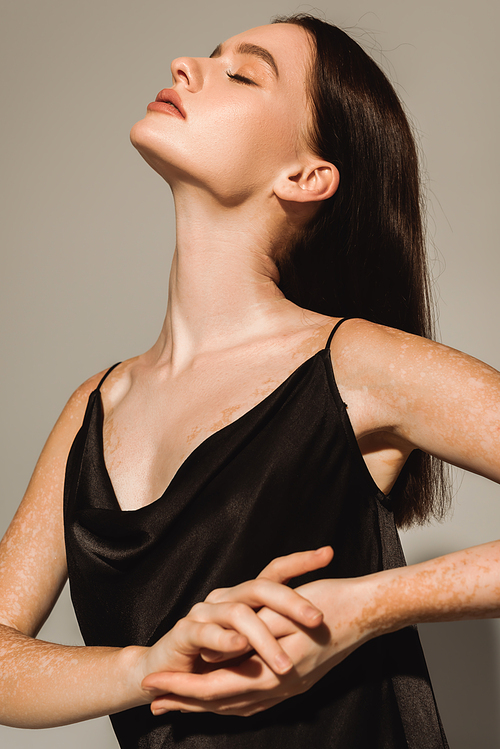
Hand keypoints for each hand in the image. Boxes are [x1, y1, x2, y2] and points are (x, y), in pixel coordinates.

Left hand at [144, 572, 373, 716]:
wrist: (369, 610)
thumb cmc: (329, 604)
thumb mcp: (284, 614)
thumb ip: (250, 638)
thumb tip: (218, 654)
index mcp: (274, 674)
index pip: (215, 689)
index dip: (181, 689)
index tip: (153, 686)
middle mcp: (281, 688)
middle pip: (222, 703)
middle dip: (186, 702)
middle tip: (154, 701)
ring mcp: (292, 688)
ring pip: (239, 705)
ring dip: (206, 704)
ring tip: (179, 703)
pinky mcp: (299, 681)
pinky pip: (256, 700)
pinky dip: (232, 700)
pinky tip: (223, 696)